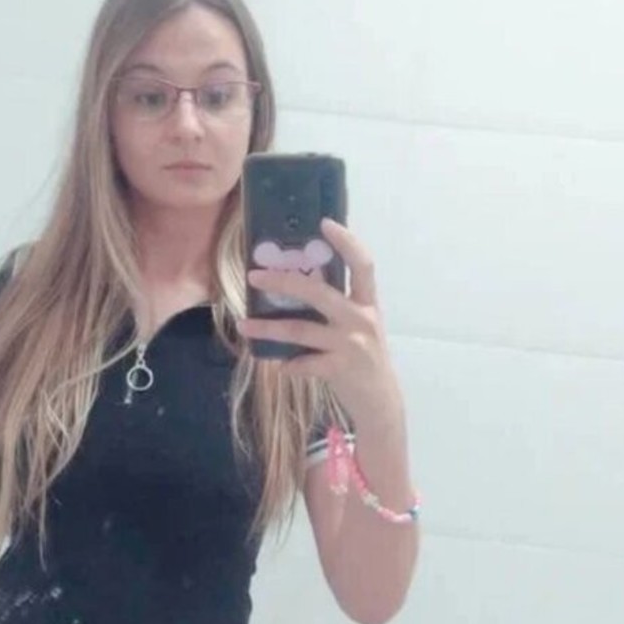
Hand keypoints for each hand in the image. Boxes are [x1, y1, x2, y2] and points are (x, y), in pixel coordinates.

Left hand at [238, 218, 402, 424]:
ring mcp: (351, 345)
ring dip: (267, 328)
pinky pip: (303, 363)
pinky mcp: (339, 370)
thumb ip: (338, 302)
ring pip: (300, 329)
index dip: (346, 241)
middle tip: (255, 276)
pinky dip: (286, 363)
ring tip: (244, 325)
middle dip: (284, 282)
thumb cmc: (364, 357)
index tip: (324, 223)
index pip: (362, 264)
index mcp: (367, 303)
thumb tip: (306, 275)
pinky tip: (274, 363)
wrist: (380, 401)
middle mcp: (361, 319)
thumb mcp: (359, 325)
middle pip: (319, 292)